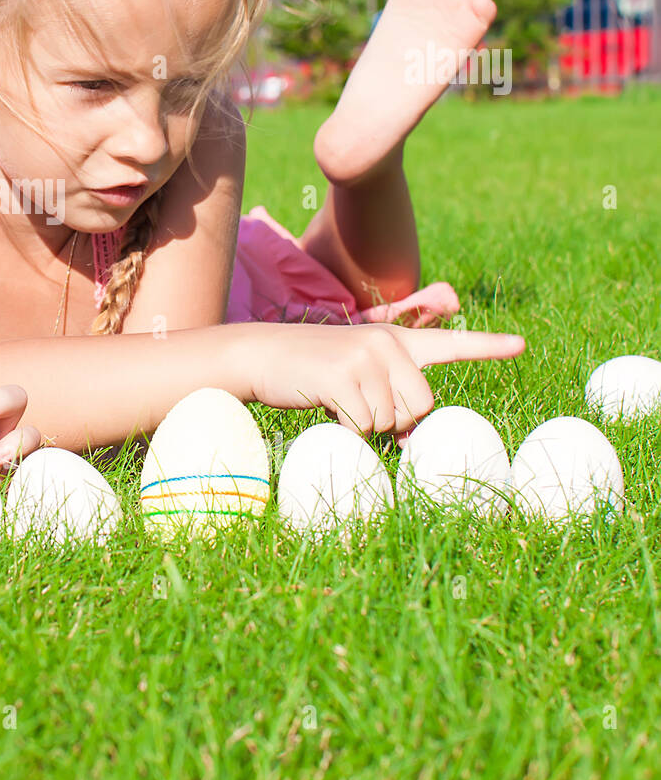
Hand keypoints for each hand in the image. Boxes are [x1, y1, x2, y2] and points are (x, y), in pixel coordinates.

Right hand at [246, 321, 524, 438]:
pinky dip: (345, 429)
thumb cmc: (309, 371)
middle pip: (421, 407)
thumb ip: (391, 394)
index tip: (521, 345)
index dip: (487, 346)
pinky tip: (324, 405)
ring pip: (390, 421)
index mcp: (395, 339)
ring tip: (337, 401)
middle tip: (360, 408)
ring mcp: (365, 356)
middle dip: (394, 421)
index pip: (449, 343)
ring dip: (364, 426)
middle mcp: (386, 343)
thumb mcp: (357, 372)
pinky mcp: (342, 375)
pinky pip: (362, 424)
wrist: (258, 353)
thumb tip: (411, 440)